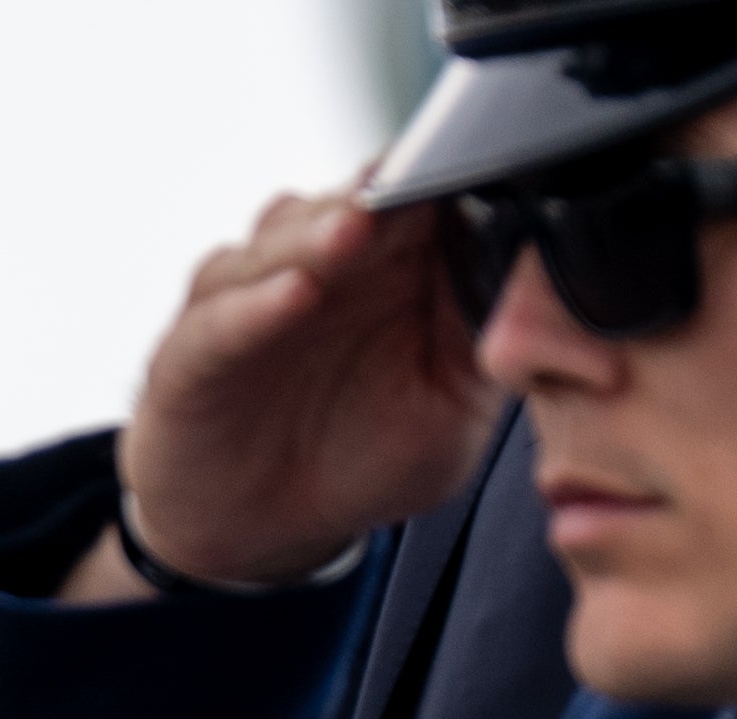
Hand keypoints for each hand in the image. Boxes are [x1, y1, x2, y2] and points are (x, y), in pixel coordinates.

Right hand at [85, 188, 501, 597]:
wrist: (262, 532)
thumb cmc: (360, 457)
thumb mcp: (450, 410)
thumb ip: (488, 345)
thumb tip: (546, 288)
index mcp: (391, 263)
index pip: (424, 195)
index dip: (449, 180)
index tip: (484, 168)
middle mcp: (317, 262)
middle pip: (352, 202)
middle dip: (381, 193)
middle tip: (412, 185)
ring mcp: (249, 297)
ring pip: (280, 243)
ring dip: (317, 235)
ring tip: (352, 231)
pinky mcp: (190, 350)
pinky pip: (222, 317)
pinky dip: (256, 304)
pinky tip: (293, 297)